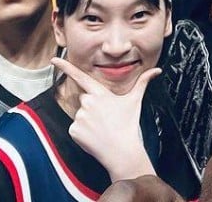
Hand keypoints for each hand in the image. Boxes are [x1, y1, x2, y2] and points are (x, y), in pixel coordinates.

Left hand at [51, 57, 159, 180]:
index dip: (66, 67)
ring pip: (80, 114)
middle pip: (84, 99)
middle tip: (106, 117)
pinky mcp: (74, 131)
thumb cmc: (129, 124)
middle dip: (92, 106)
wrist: (121, 151)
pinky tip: (94, 136)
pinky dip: (83, 133)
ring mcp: (80, 117)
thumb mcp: (135, 101)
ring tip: (102, 128)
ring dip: (88, 120)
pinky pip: (75, 128)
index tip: (54, 60)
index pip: (80, 77)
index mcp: (100, 93)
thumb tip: (157, 70)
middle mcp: (87, 103)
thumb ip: (143, 82)